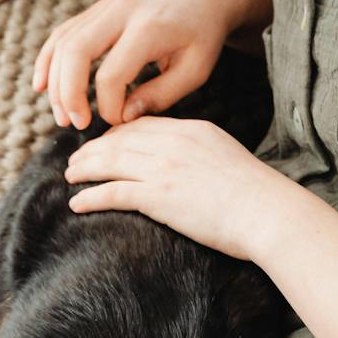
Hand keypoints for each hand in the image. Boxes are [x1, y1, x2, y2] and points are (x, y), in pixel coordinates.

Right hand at [32, 0, 272, 128]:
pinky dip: (48, 60)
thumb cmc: (203, 37)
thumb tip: (122, 117)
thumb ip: (159, 96)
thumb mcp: (194, 71)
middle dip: (68, 95)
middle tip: (75, 125)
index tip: (119, 124)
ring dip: (55, 83)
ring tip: (62, 117)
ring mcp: (105, 6)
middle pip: (75, 53)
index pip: (111, 76)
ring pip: (64, 43)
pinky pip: (63, 34)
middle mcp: (121, 12)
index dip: (108, 107)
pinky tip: (41, 87)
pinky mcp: (97, 9)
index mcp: (148, 29)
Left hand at [64, 116, 288, 262]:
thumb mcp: (227, 159)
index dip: (117, 133)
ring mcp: (164, 169)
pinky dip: (90, 196)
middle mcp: (174, 143)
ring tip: (70, 177)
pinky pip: (113, 192)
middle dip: (94, 149)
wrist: (267, 212)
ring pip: (110, 162)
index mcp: (192, 130)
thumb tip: (190, 167)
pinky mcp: (158, 197)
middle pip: (121, 139)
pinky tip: (77, 203)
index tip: (103, 142)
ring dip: (85, 169)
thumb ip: (202, 155)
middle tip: (76, 159)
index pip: (144, 125)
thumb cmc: (257, 196)